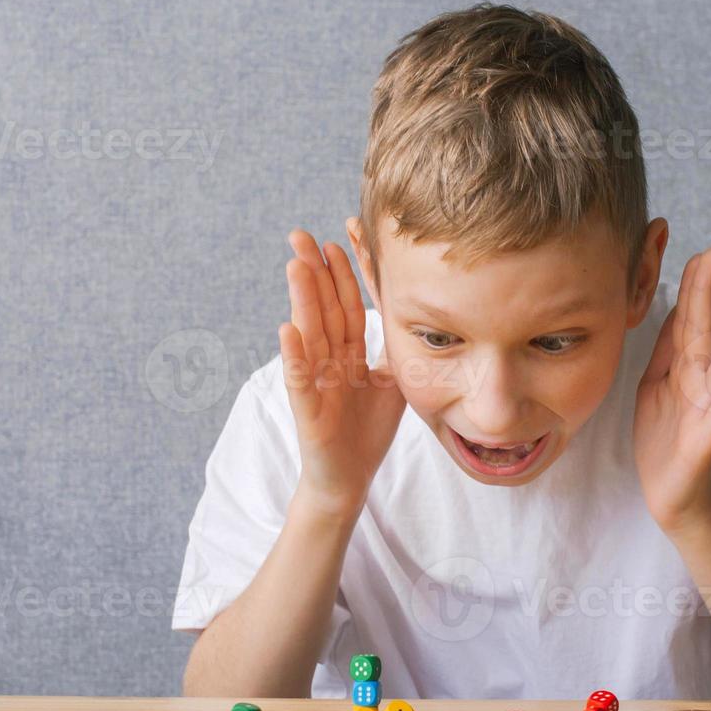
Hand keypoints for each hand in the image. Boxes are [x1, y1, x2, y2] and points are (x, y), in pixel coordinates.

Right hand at [279, 225, 405, 516]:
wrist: (348, 478)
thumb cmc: (365, 431)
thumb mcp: (392, 383)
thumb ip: (397, 350)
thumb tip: (423, 317)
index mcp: (351, 353)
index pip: (351, 303)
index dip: (350, 270)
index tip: (346, 231)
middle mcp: (330, 361)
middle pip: (324, 309)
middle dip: (316, 271)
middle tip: (302, 233)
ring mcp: (317, 382)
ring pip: (310, 334)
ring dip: (303, 299)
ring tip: (295, 264)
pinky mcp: (309, 410)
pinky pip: (301, 379)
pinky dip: (295, 355)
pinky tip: (287, 328)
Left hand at [633, 247, 710, 531]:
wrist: (667, 489)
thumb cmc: (663, 434)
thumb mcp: (656, 382)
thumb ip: (667, 347)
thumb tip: (674, 305)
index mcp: (682, 365)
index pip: (686, 317)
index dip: (690, 284)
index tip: (700, 250)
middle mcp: (699, 378)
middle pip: (703, 328)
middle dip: (707, 291)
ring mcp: (708, 404)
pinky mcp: (710, 433)